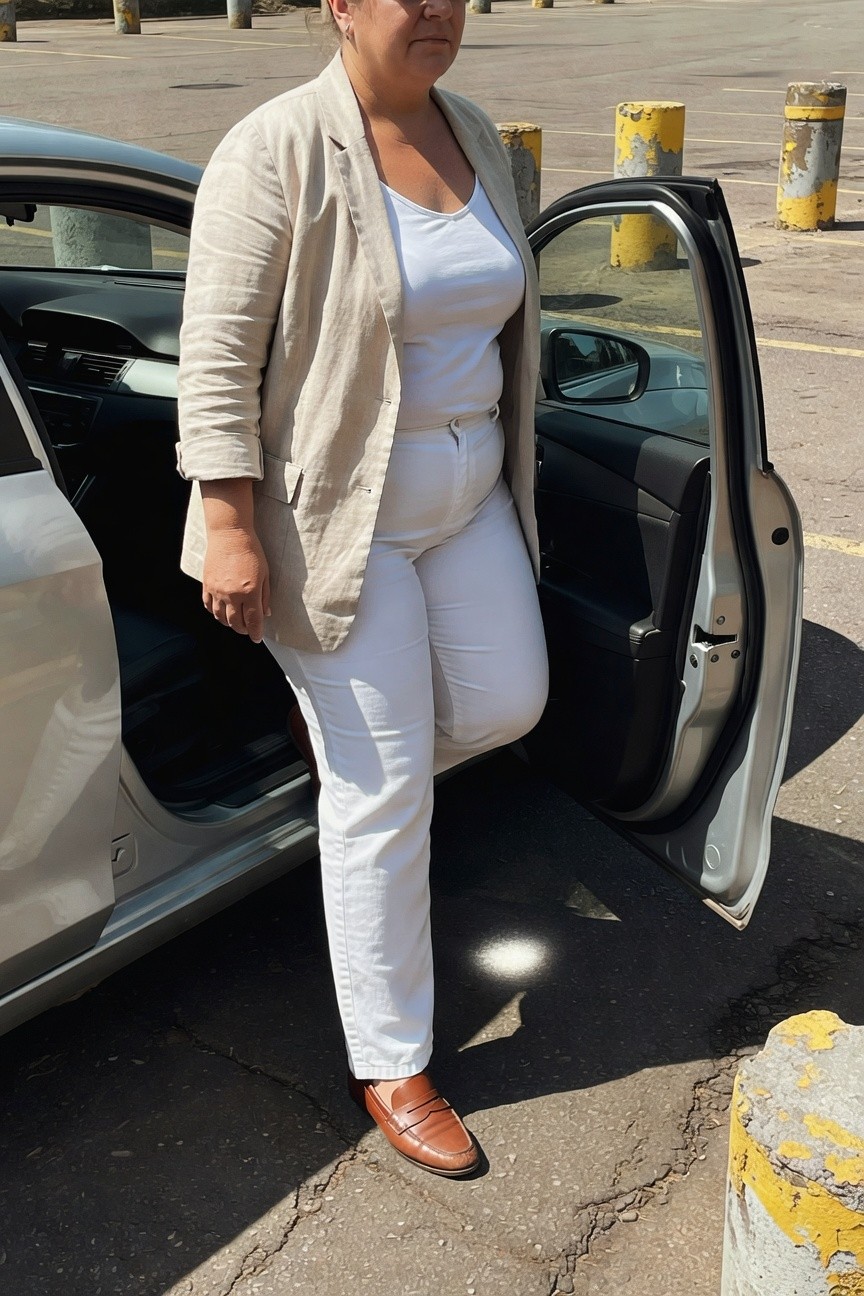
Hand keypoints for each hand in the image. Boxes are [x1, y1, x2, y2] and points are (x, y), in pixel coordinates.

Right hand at [202, 527, 270, 642]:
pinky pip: (208, 606)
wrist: (230, 534)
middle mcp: (232, 594)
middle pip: (235, 623)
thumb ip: (265, 596)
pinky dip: (215, 613)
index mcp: (250, 592)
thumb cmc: (251, 551)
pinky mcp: (207, 585)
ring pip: (220, 618)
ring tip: (235, 621)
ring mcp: (217, 591)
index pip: (253, 621)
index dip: (255, 633)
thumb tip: (266, 614)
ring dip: (229, 623)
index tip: (256, 638)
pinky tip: (221, 611)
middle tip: (247, 629)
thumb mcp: (265, 573)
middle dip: (243, 629)